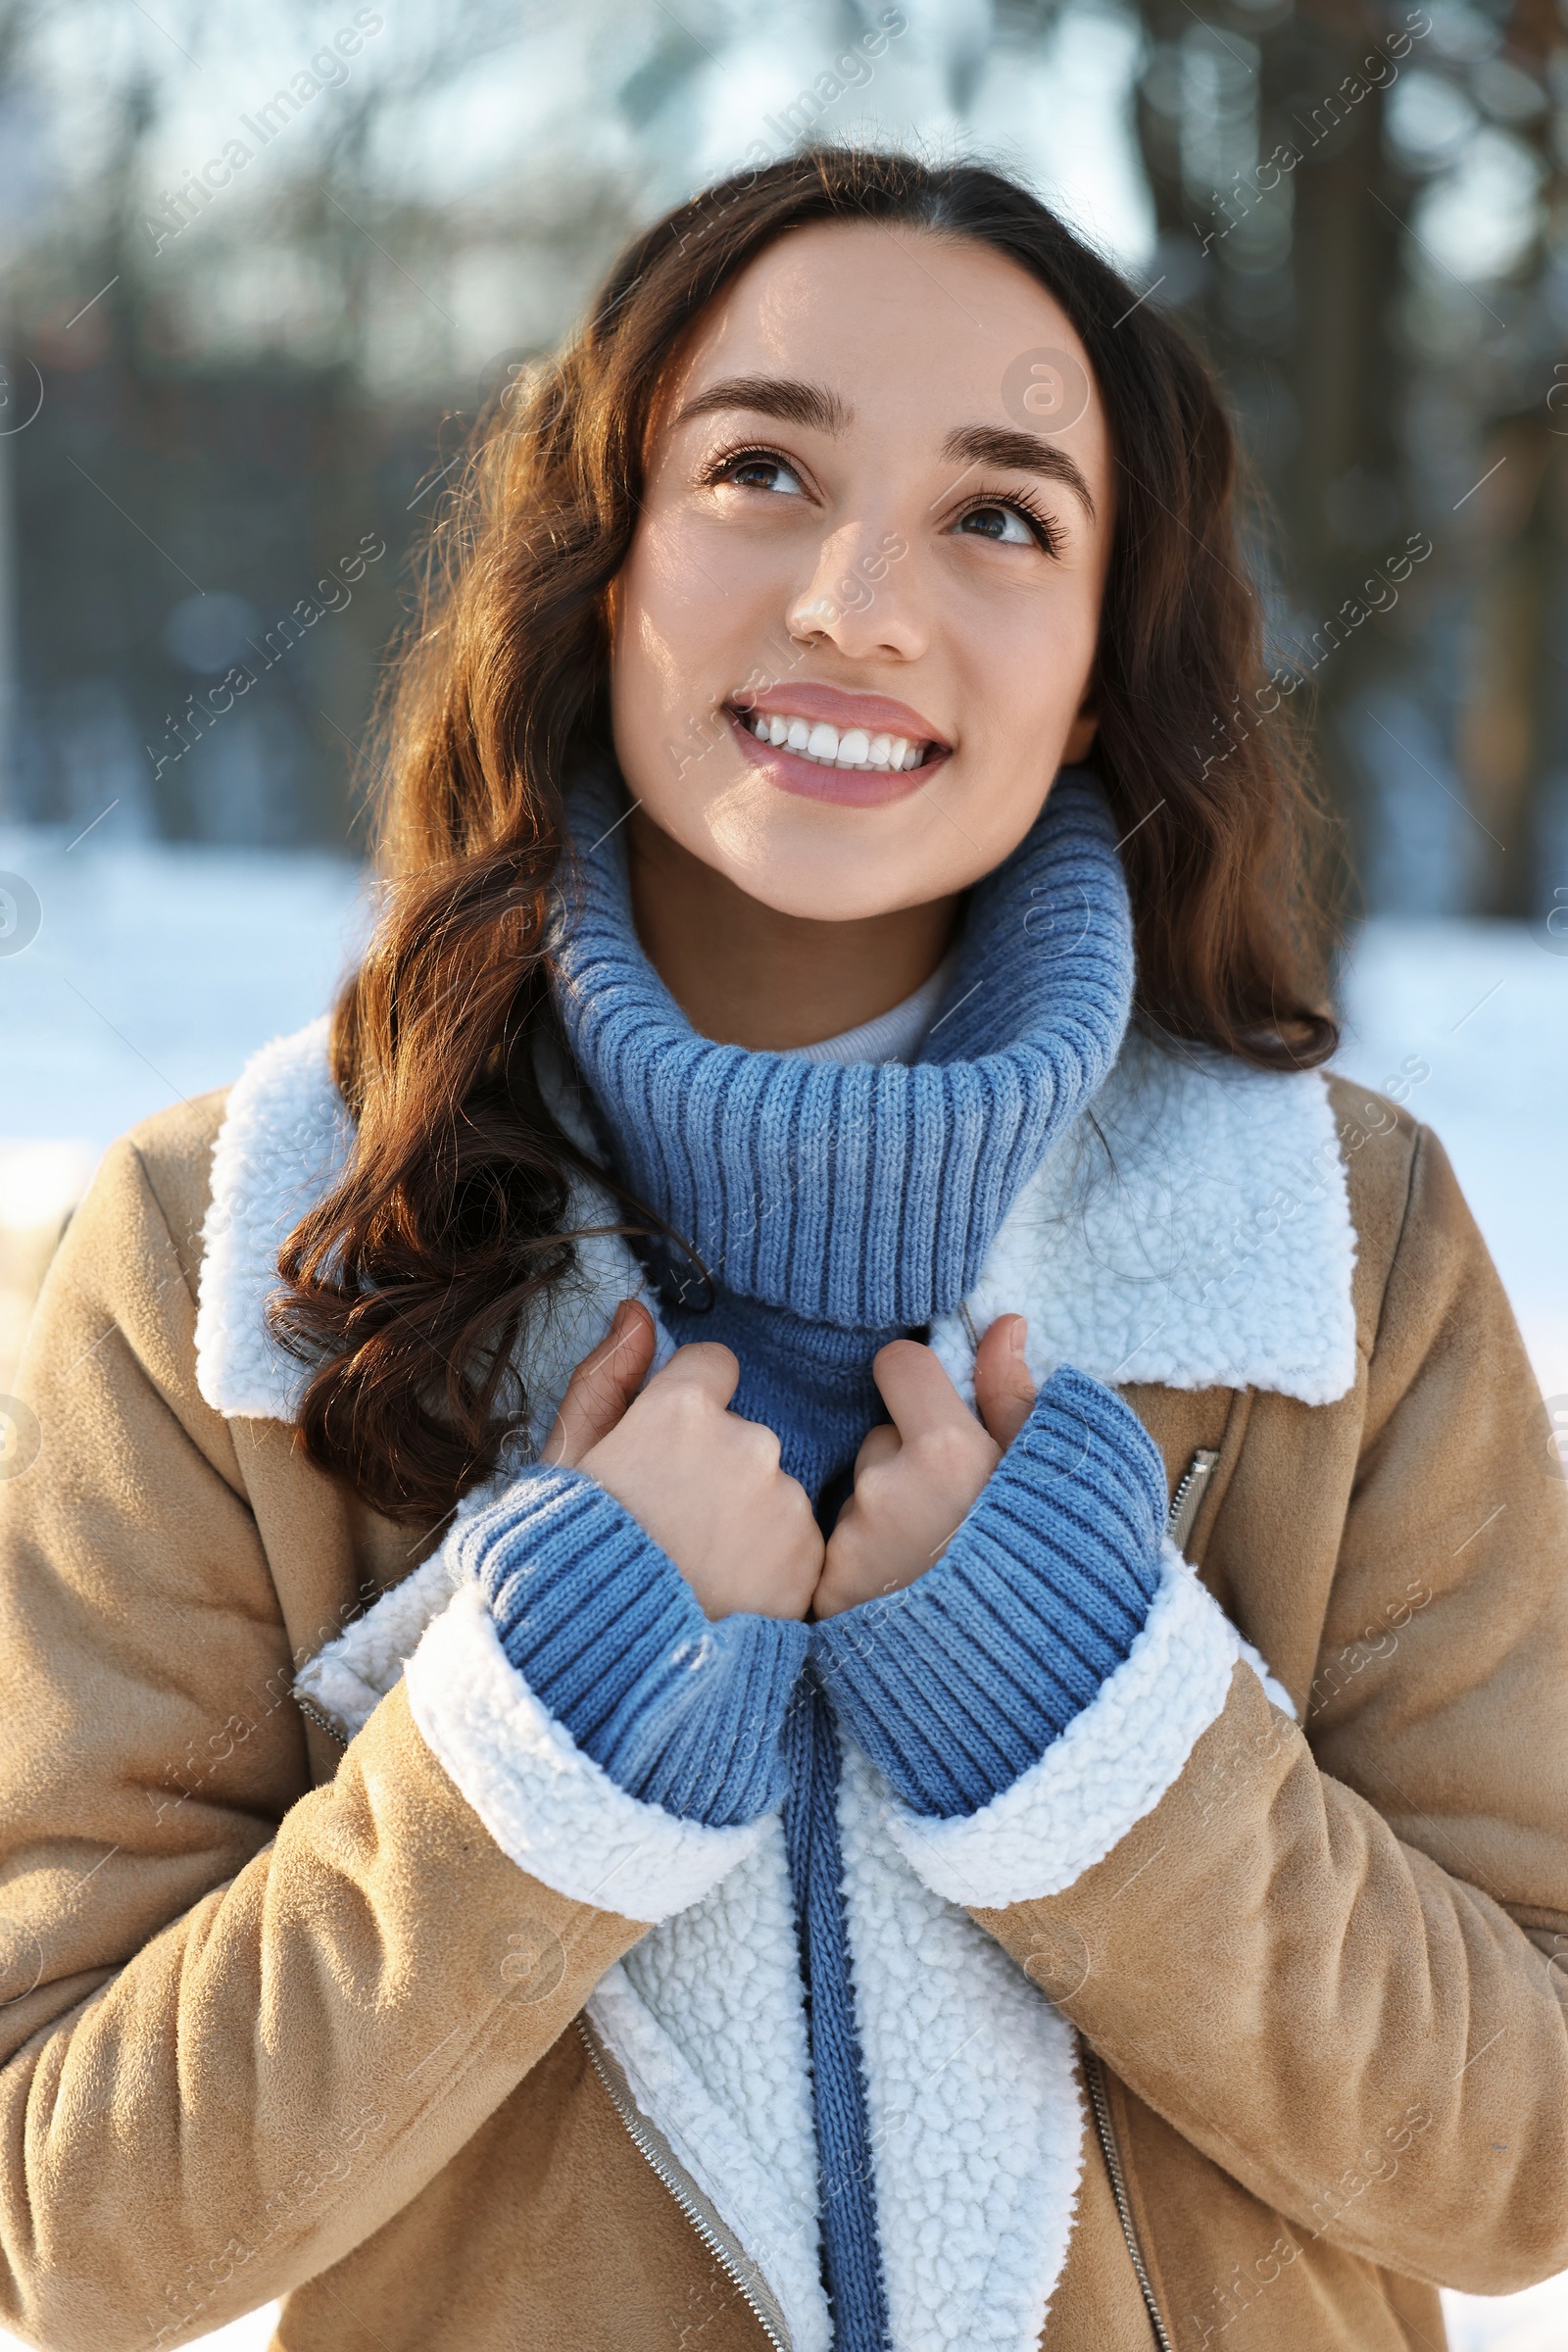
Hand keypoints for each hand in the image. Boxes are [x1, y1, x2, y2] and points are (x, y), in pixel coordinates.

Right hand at [541, 1299, 823, 1621]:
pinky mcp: (808, 1559)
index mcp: (681, 1410)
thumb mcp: (567, 1460)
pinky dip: (770, 1561)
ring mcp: (784, 1503)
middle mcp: (746, 1443)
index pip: (712, 1367)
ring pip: (773, 1488)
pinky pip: (796, 1540)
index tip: (661, 1454)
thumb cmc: (568, 1555)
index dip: (684, 1410)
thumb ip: (606, 1378)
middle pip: (744, 1433)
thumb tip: (636, 1311)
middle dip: (715, 1466)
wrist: (599, 1664)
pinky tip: (725, 1592)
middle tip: (670, 1526)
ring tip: (694, 1567)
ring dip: (746, 1515)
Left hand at [812, 1314, 1036, 1620]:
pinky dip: (866, 1564)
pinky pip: (839, 1550)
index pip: (898, 1363)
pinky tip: (906, 1591)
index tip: (937, 1407)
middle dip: (906, 1461)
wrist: (1027, 1681)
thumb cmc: (1052, 1570)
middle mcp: (887, 1489)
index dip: (918, 1381)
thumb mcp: (1049, 1477)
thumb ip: (1015, 1396)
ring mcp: (852, 1542)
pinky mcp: (829, 1591)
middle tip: (952, 1512)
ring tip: (934, 1560)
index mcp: (948, 1451)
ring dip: (886, 1515)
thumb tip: (1002, 1325)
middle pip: (878, 1438)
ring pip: (860, 1496)